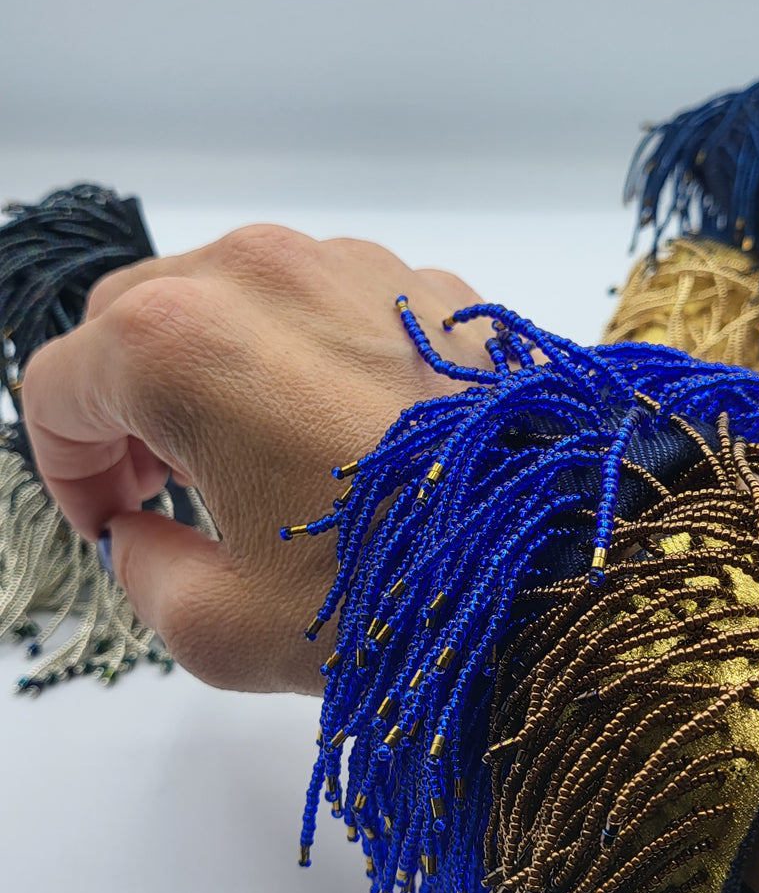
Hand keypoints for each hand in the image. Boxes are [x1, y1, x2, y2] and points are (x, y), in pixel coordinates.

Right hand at [20, 224, 485, 692]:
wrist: (568, 561)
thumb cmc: (396, 597)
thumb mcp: (222, 627)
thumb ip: (140, 572)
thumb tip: (135, 532)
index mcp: (177, 343)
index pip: (56, 384)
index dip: (64, 464)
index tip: (110, 519)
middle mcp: (256, 273)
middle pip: (130, 319)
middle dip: (123, 404)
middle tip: (159, 488)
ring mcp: (348, 264)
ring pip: (228, 297)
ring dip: (211, 370)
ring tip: (252, 462)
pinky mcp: (425, 281)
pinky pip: (324, 304)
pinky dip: (302, 357)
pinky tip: (340, 437)